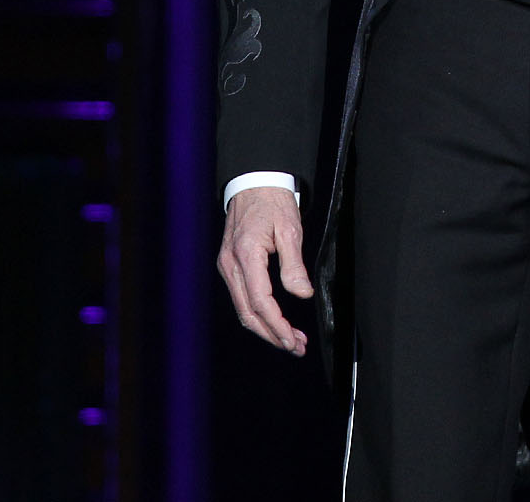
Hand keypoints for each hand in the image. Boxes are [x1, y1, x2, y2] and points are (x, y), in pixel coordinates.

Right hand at [217, 186, 311, 354]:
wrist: (254, 183)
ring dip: (266, 328)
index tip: (293, 339)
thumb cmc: (273, 201)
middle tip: (296, 346)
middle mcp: (230, 264)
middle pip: (248, 313)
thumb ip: (294, 265)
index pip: (260, 302)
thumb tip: (302, 294)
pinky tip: (274, 321)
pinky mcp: (229, 266)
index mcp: (245, 254)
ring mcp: (227, 266)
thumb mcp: (290, 229)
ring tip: (290, 339)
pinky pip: (242, 298)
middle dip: (272, 334)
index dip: (277, 325)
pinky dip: (258, 313)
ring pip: (243, 309)